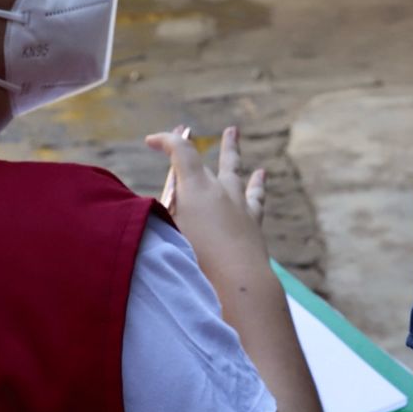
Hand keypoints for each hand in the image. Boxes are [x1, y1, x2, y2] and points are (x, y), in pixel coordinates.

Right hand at [146, 125, 267, 270]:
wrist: (239, 282)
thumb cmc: (197, 261)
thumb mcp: (168, 233)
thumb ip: (161, 214)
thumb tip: (159, 205)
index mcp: (197, 188)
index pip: (181, 152)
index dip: (165, 141)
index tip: (151, 141)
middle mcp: (221, 190)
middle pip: (211, 159)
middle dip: (195, 145)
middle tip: (186, 129)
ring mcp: (240, 205)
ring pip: (236, 172)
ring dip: (231, 153)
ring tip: (233, 133)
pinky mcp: (253, 223)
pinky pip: (256, 198)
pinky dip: (256, 186)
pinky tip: (261, 176)